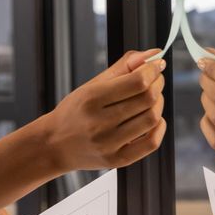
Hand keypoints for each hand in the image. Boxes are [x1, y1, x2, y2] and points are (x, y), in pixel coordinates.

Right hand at [40, 50, 166, 171]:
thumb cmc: (74, 112)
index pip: (136, 81)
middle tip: (155, 79)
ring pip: (152, 118)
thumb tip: (152, 55)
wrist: (55, 144)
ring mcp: (109, 143)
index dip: (152, 70)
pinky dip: (159, 127)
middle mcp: (99, 122)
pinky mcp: (118, 159)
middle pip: (147, 99)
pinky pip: (151, 143)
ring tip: (151, 98)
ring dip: (159, 103)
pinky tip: (153, 119)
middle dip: (158, 84)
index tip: (155, 65)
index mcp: (91, 99)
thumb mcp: (92, 85)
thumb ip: (122, 68)